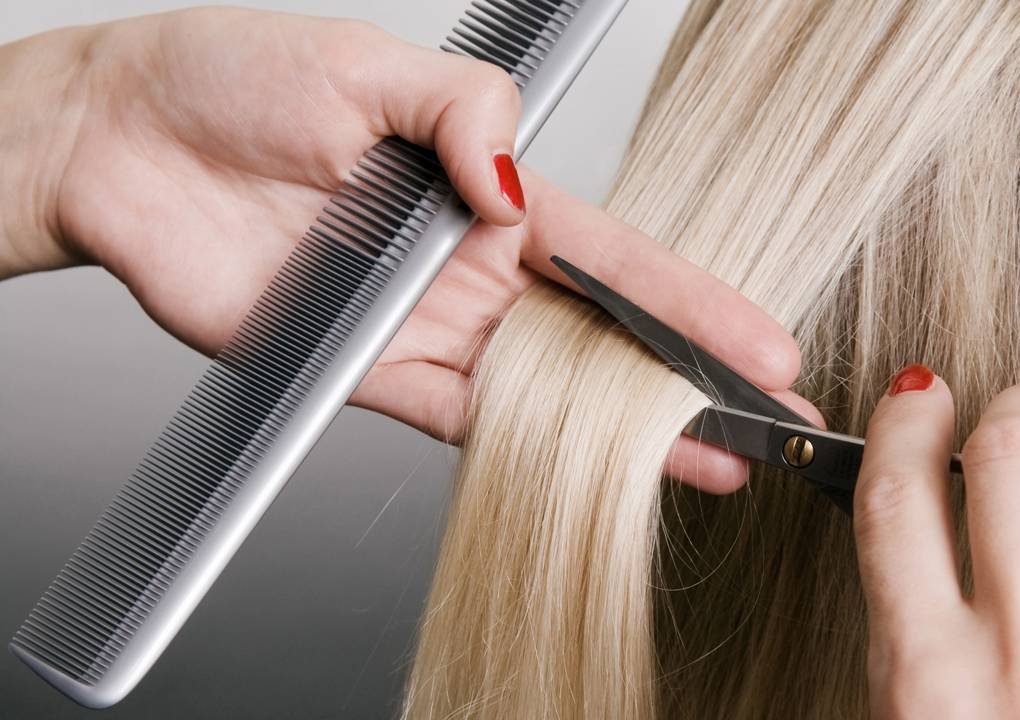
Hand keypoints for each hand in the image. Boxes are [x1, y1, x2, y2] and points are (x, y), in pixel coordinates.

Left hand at [0, 8, 818, 490]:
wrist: (122, 143)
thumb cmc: (232, 81)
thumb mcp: (368, 64)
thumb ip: (461, 114)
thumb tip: (512, 189)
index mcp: (487, 191)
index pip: (617, 255)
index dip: (692, 301)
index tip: (759, 342)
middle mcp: (470, 265)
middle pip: (601, 335)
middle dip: (686, 378)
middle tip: (763, 419)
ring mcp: (426, 325)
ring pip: (548, 391)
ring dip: (625, 431)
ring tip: (706, 458)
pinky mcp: (368, 372)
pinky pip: (461, 420)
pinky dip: (524, 448)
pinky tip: (590, 470)